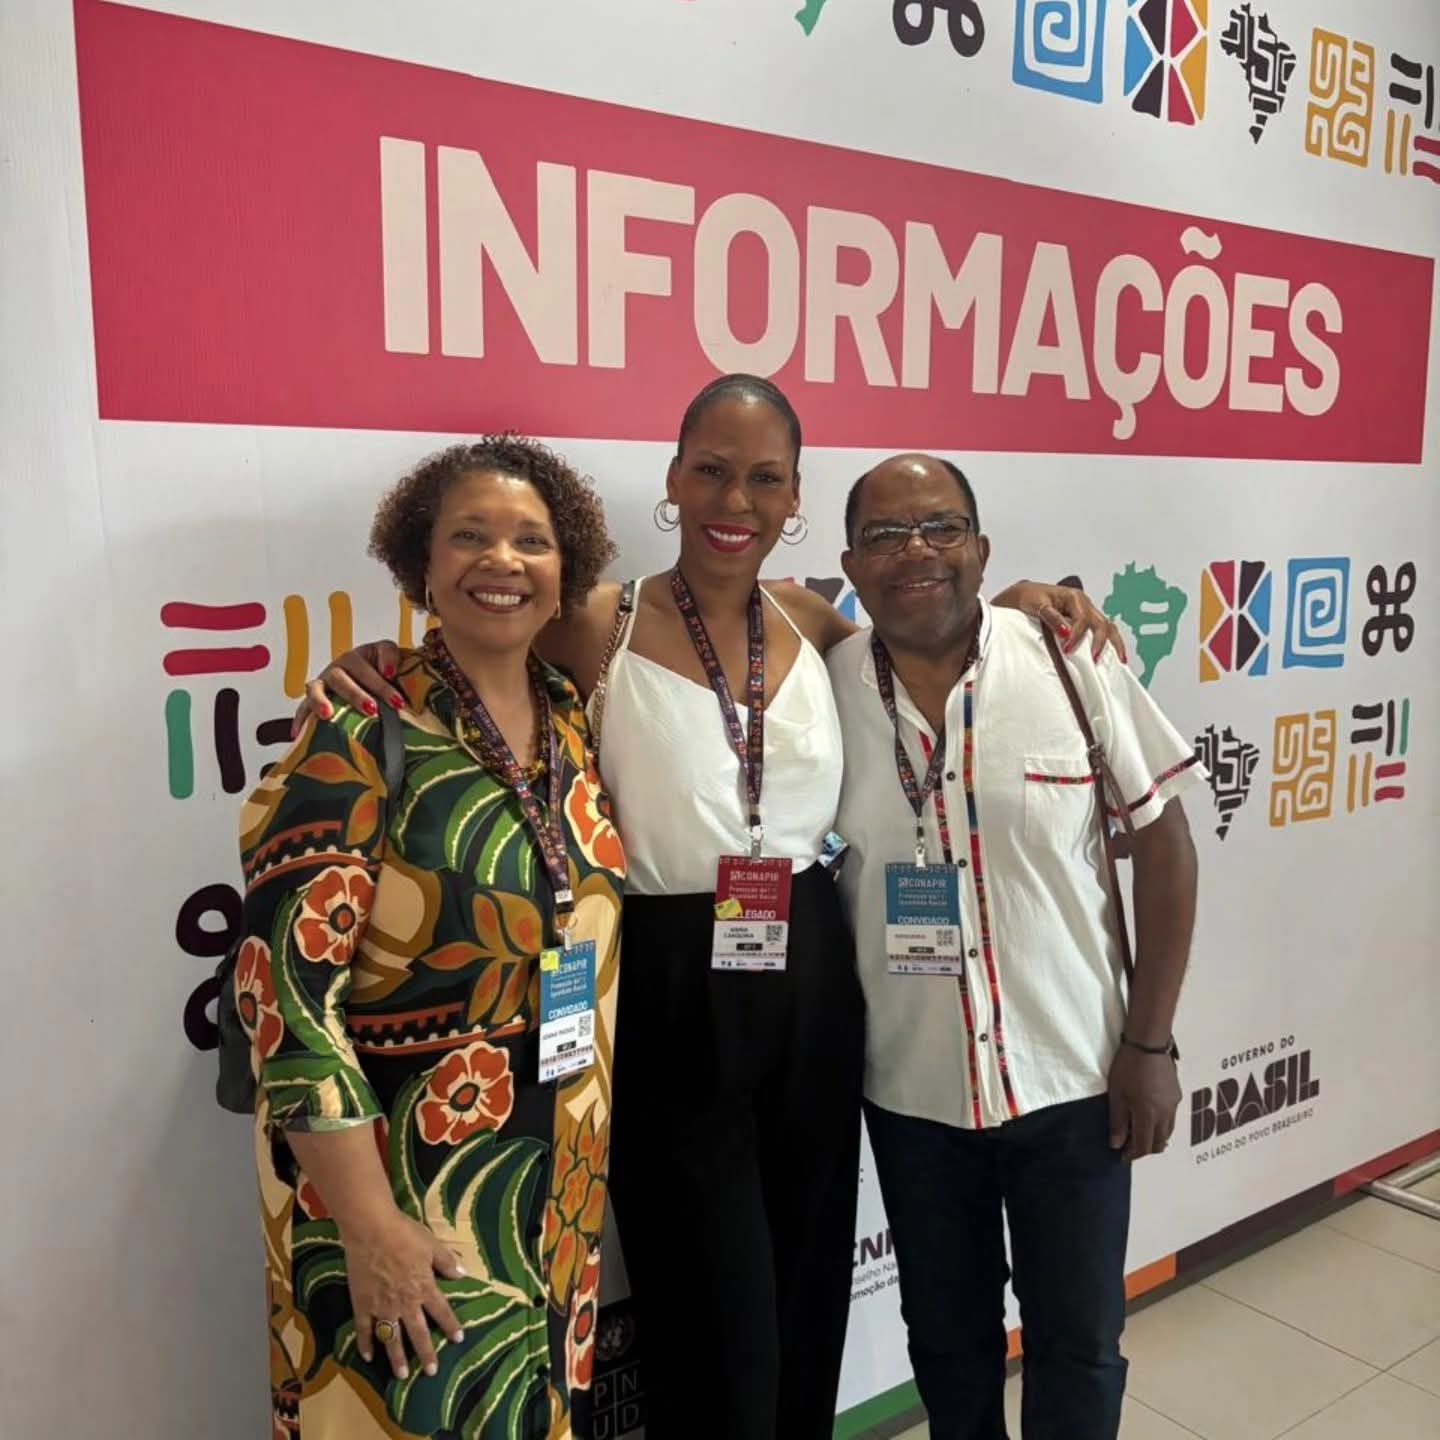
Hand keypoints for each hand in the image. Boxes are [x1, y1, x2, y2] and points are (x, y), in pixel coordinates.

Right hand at [294, 641, 405, 737]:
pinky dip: (300, 719)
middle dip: (360, 691)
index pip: (381, 651)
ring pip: (319, 687)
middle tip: (373, 708)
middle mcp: (344, 664)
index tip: (392, 673)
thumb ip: (402, 670)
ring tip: (328, 715)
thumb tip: (394, 675)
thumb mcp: (399, 672)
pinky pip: (303, 708)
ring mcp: (327, 680)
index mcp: (369, 655)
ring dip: (322, 700)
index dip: (386, 660)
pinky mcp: (314, 698)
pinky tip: (297, 734)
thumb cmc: (385, 681)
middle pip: (349, 673)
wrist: (366, 688)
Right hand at [343, 1207, 466, 1378]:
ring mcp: (382, 1306)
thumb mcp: (431, 1245)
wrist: (372, 1230)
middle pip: (418, 1333)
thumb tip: (462, 1275)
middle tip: (431, 1371)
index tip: (458, 1339)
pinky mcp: (362, 1304)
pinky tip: (368, 1356)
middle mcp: (405, 1302)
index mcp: (424, 1287)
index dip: (451, 1325)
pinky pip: (364, 1329)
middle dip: (426, 1353)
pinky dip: (365, 1344)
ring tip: (402, 1375)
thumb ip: (446, 1262)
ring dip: (397, 1357)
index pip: (441, 1311)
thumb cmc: (404, 1234)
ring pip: (392, 1338)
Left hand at [993, 582, 1127, 663]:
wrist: (1025, 594)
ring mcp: (1088, 611)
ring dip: (1114, 643)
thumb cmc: (1030, 597)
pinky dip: (1111, 642)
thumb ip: (1052, 618)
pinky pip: (1103, 630)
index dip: (1076, 636)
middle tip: (1094, 660)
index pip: (1082, 619)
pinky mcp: (1086, 620)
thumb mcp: (1037, 605)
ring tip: (1120, 660)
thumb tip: (1065, 632)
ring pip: (1107, 626)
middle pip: (1101, 623)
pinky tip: (1116, 655)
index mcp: (1074, 597)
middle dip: (1100, 642)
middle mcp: (1084, 603)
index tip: (1067, 650)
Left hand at [1107, 1044, 1180, 1160]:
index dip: (1132, 1155)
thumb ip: (1117, 1122)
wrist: (1148, 1044)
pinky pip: (1171, 1118)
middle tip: (1129, 1146)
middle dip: (1145, 1149)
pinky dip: (1161, 1125)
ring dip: (1155, 1137)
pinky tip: (1150, 1116)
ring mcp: (1174, 1105)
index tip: (1121, 1156)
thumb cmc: (1128, 1068)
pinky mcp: (1177, 1094)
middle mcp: (1165, 1115)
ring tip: (1139, 1132)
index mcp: (1148, 1116)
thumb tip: (1116, 1144)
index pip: (1143, 1146)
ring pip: (1168, 1132)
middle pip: (1159, 1143)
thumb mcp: (1117, 1096)